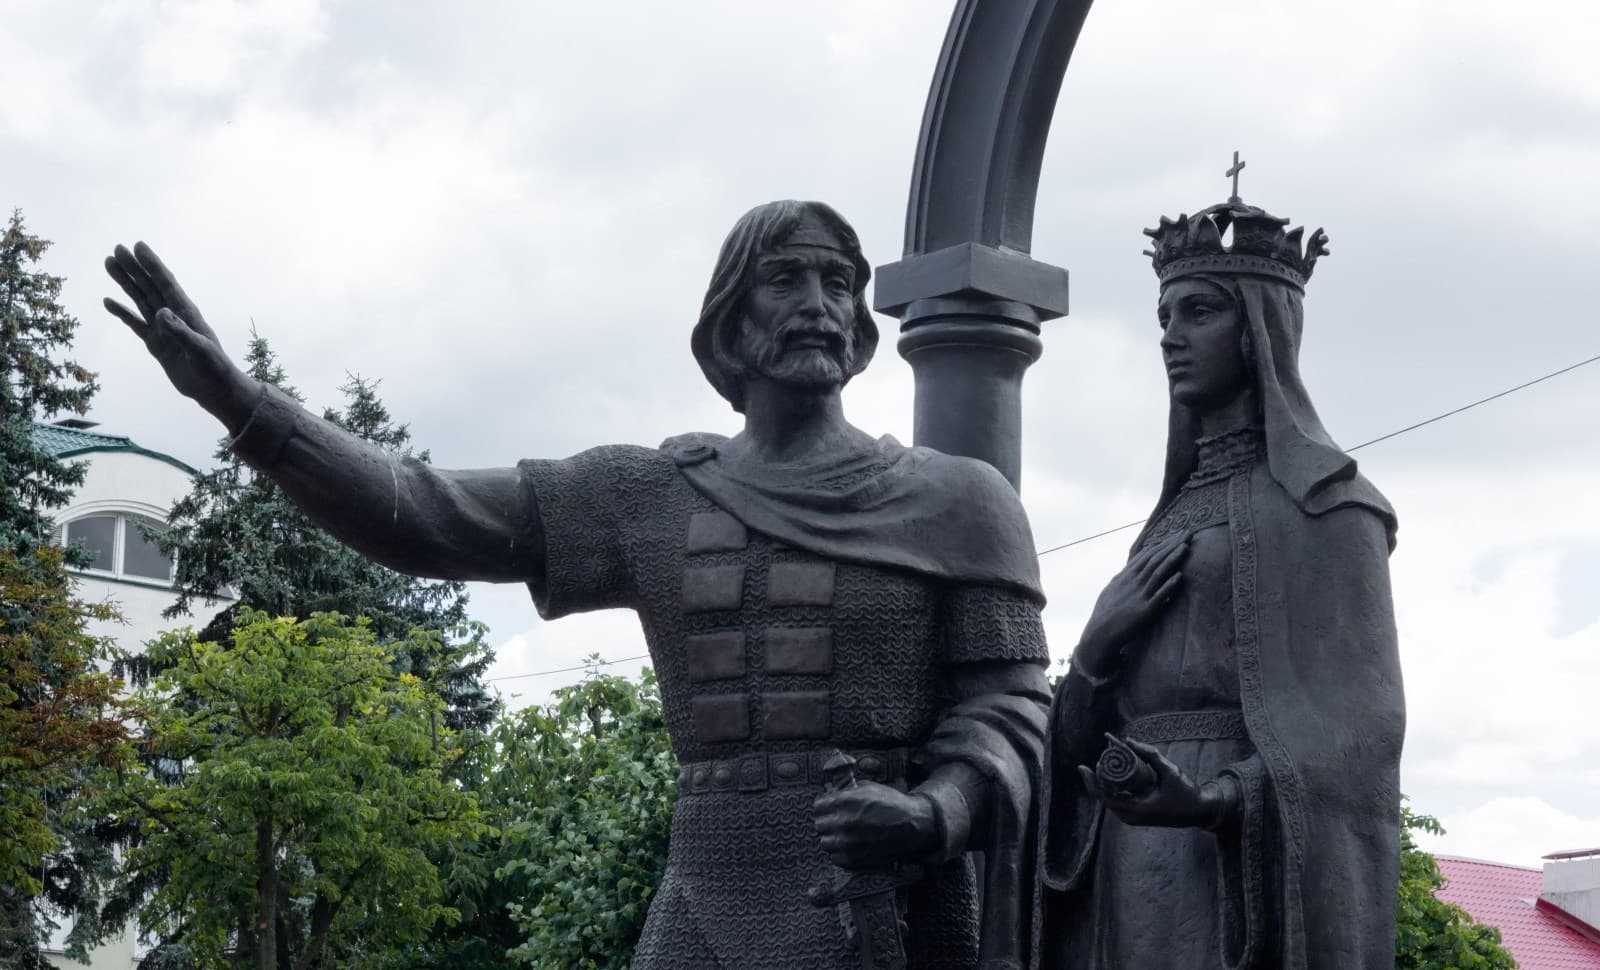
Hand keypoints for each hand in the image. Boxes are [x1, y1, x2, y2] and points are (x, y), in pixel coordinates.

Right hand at [104, 242, 254, 422]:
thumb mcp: (199, 350)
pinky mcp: (155, 344)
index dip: (153, 265)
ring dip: (125, 283)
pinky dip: (122, 313)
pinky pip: (135, 324)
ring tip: (109, 264)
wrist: (214, 390)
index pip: (167, 284)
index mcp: (187, 313)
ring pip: (140, 300)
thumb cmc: (214, 368)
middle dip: (134, 268)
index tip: (138, 246)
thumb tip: (159, 313)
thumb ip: (180, 331)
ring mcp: (163, 329)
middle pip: (149, 287)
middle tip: (116, 249)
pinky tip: (109, 301)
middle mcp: (174, 316)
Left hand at [813, 781, 935, 867]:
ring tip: (844, 834)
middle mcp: (844, 823)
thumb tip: (830, 794)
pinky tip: (850, 845)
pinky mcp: (855, 859)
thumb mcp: (867, 787)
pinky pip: (836, 857)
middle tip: (838, 820)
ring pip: (825, 842)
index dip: (824, 806)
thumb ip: (845, 791)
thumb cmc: (891, 803)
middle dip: (827, 821)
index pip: (818, 807)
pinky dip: (840, 852)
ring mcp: (849, 843)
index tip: (830, 807)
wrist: (912, 825)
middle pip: (819, 825)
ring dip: (832, 837)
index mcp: (845, 802)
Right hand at [1073, 533, 1188, 676]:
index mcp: (1126, 576)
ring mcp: (1139, 595)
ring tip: (1186, 547)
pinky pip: (1159, 596)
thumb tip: (1131, 569)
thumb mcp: (1111, 590)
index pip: (1147, 555)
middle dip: (1172, 545)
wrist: (1099, 635)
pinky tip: (1180, 576)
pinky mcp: (1145, 611)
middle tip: (1188, 533)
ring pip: (1159, 572)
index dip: (1163, 544)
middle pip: (1155, 559)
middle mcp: (1133, 582)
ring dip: (1173, 559)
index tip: (1176, 535)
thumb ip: (1123, 578)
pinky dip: (1169, 585)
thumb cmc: (1105, 614)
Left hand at [1077, 735, 1225, 828]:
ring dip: (1105, 783)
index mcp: (1137, 809)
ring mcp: (1134, 818)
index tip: (1082, 766)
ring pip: (1111, 800)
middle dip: (1098, 779)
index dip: (1091, 782)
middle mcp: (1132, 817)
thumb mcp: (1169, 770)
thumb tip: (1128, 741)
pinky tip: (1113, 774)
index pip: (1105, 798)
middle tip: (1099, 759)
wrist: (1200, 810)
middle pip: (1105, 798)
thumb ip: (1150, 754)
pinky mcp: (1137, 815)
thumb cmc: (1186, 792)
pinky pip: (1119, 801)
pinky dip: (1114, 788)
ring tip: (1105, 763)